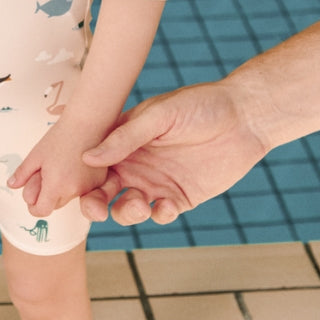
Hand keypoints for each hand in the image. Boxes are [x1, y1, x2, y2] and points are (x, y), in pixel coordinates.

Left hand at [8, 119, 107, 216]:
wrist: (87, 123)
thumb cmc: (60, 137)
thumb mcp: (36, 154)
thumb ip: (23, 173)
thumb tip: (11, 185)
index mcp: (56, 185)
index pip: (41, 210)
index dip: (34, 206)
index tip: (32, 197)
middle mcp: (74, 190)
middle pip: (54, 205)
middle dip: (47, 195)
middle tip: (45, 173)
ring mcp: (89, 188)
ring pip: (68, 199)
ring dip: (62, 190)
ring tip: (60, 167)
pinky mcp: (99, 182)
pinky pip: (82, 191)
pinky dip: (76, 184)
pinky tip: (74, 166)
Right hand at [79, 81, 269, 224]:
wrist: (245, 117)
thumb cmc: (199, 105)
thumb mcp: (159, 116)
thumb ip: (125, 138)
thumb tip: (87, 158)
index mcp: (123, 139)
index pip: (92, 162)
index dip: (79, 177)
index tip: (74, 188)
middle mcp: (135, 162)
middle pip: (103, 191)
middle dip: (94, 205)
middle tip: (97, 210)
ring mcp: (157, 182)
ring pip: (127, 208)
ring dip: (126, 212)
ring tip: (140, 204)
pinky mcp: (180, 197)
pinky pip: (161, 214)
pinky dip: (160, 214)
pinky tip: (168, 205)